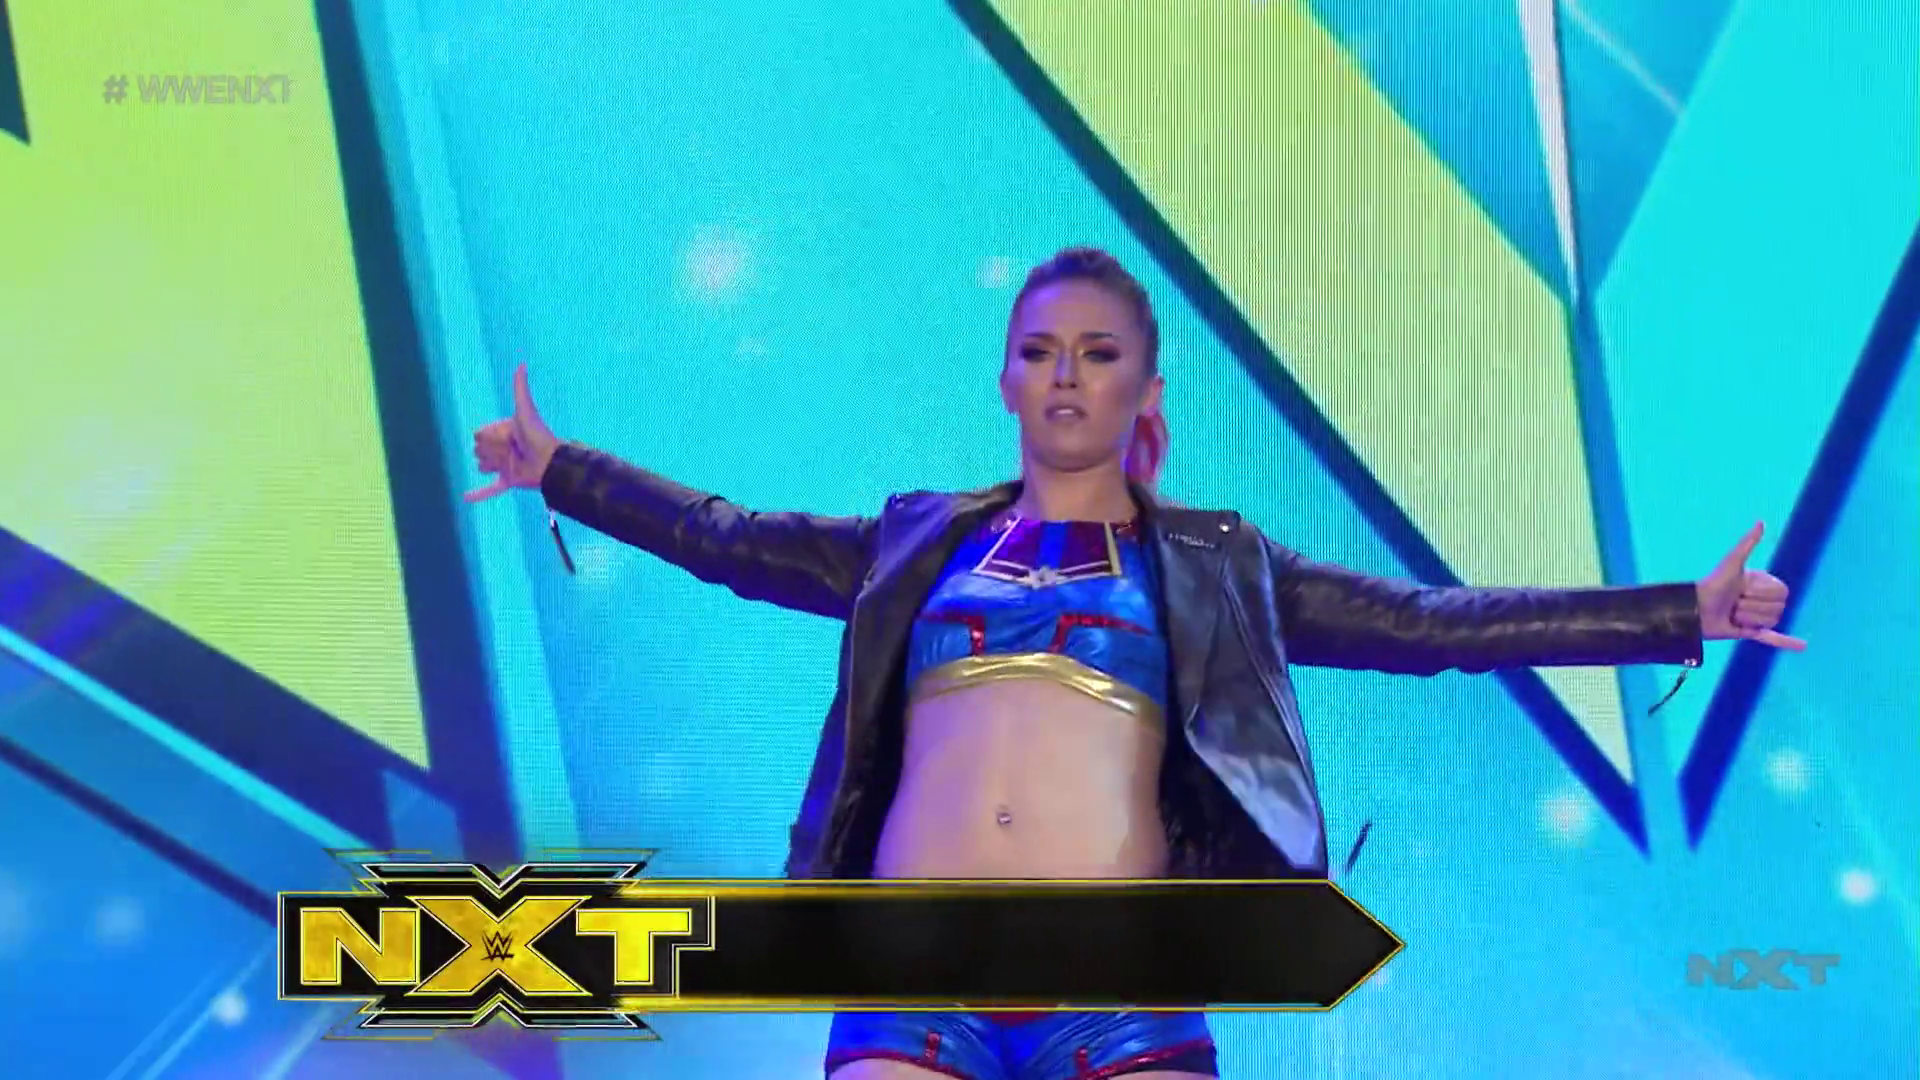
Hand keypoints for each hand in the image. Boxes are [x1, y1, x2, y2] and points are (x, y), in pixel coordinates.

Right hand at [464, 363, 559, 502]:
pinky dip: (478, 494)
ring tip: (508, 462)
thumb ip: (521, 389)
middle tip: (512, 450)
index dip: (490, 435)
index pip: (479, 433)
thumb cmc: (537, 435)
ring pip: (481, 465)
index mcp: (502, 431)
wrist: (550, 462)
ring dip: (490, 464)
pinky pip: (490, 489)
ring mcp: (504, 465)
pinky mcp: (508, 481)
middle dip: (491, 449)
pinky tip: (464, 498)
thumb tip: (522, 363)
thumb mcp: (525, 411)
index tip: (508, 436)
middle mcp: (501, 448)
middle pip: (479, 449)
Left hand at [1696, 523, 1804, 650]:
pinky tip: (1803, 646)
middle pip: (1777, 609)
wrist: (1697, 609)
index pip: (1782, 593)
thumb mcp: (1733, 562)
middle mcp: (1762, 600)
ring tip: (1733, 614)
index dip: (1761, 592)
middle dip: (1753, 606)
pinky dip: (1788, 642)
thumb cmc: (1714, 583)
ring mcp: (1757, 616)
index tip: (1742, 587)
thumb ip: (1748, 543)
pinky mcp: (1751, 632)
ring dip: (1749, 619)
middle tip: (1734, 602)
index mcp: (1763, 584)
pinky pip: (1774, 638)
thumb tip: (1761, 522)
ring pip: (1771, 622)